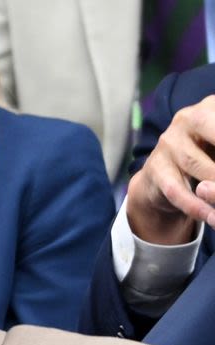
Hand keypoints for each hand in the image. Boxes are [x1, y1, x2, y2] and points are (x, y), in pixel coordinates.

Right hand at [126, 96, 214, 244]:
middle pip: (214, 132)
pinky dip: (197, 206)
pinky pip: (178, 190)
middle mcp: (188, 118)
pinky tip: (212, 217)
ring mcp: (168, 142)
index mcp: (212, 107)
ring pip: (197, 165)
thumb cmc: (207, 157)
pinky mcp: (155, 168)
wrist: (163, 178)